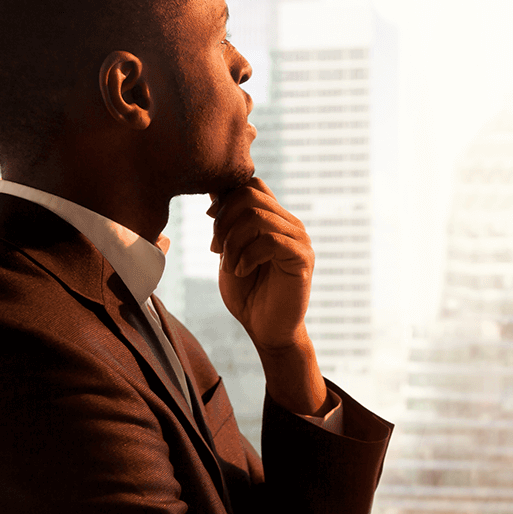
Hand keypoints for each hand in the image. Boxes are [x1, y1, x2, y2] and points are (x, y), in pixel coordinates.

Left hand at [208, 178, 326, 414]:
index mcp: (275, 219)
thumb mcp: (229, 251)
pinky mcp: (302, 259)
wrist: (266, 329)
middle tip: (215, 248)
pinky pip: (270, 240)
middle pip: (250, 194)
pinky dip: (246, 256)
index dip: (225, 198)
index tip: (210, 222)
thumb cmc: (248, 293)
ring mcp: (299, 240)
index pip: (252, 184)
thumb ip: (227, 223)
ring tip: (229, 266)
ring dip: (232, 242)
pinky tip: (241, 271)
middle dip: (223, 219)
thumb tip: (214, 190)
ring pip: (256, 216)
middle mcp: (290, 224)